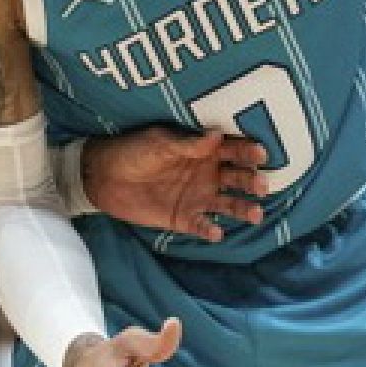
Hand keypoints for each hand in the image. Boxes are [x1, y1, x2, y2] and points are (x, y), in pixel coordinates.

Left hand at [84, 127, 268, 240]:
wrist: (103, 176)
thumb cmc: (133, 150)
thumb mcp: (159, 143)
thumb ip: (188, 144)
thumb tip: (217, 134)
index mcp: (204, 151)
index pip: (233, 150)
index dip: (248, 151)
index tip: (261, 153)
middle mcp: (207, 174)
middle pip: (238, 178)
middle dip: (252, 181)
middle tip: (262, 185)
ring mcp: (198, 197)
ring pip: (228, 204)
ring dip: (242, 208)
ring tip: (255, 214)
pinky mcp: (184, 218)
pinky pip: (203, 225)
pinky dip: (210, 230)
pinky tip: (215, 232)